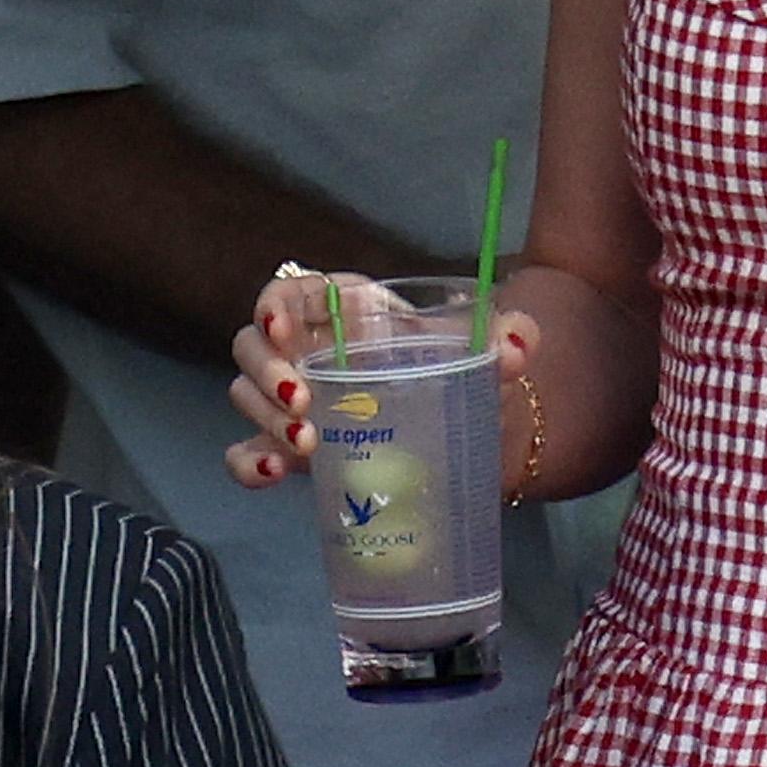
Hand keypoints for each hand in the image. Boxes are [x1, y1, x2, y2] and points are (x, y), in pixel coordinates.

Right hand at [225, 275, 541, 490]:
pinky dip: (247, 463)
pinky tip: (271, 474)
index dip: (273, 305)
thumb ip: (508, 338)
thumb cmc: (463, 371)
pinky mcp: (290, 446)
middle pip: (253, 345)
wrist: (472, 427)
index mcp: (343, 309)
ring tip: (308, 444)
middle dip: (267, 372)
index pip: (289, 292)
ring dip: (265, 417)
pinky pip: (247, 452)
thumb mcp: (483, 351)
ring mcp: (292, 400)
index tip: (281, 327)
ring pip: (246, 395)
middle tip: (304, 403)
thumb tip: (519, 341)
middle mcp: (306, 349)